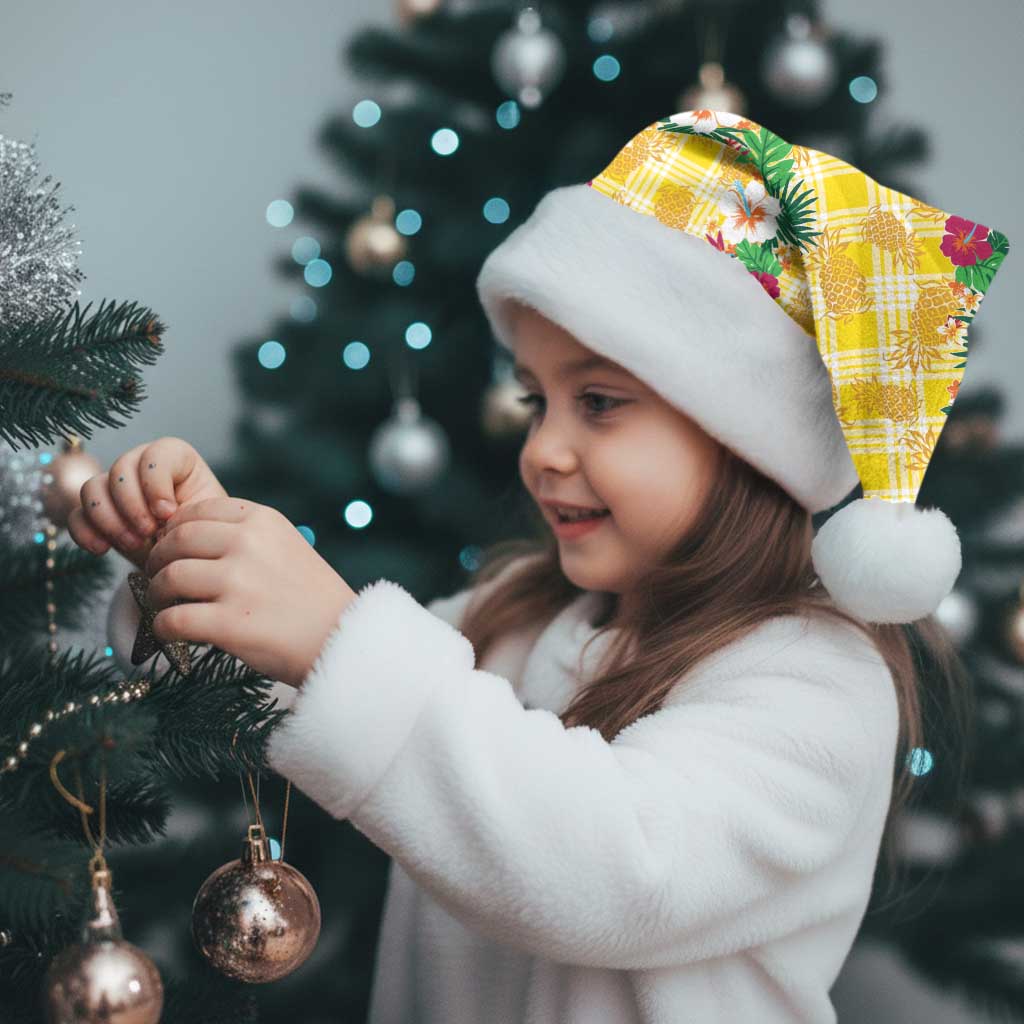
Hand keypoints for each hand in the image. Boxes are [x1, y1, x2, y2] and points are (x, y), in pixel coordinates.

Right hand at [67, 437, 227, 570]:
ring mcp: (115, 488)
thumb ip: (189, 510)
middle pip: (120, 469)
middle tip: (148, 533)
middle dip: (132, 505)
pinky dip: (85, 532)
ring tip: (133, 544)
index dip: (156, 483)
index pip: (156, 454)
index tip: (168, 513)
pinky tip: (102, 549)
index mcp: (176, 459)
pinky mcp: (97, 514)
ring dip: (109, 520)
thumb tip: (162, 516)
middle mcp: (141, 466)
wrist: (189, 559)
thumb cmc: (203, 534)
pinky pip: (76, 515)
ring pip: (92, 488)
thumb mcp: (206, 519)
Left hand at [142, 496, 357, 687]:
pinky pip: (172, 620)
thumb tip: (185, 538)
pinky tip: (170, 632)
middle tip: (157, 577)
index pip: (197, 511)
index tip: (172, 548)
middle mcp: (248, 544)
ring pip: (169, 578)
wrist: (343, 639)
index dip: (175, 530)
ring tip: (165, 605)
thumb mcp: (287, 546)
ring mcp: (238, 583)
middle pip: (176, 541)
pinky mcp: (229, 623)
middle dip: (158, 560)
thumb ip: (246, 536)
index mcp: (263, 520)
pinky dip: (163, 627)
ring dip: (157, 594)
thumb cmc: (313, 598)